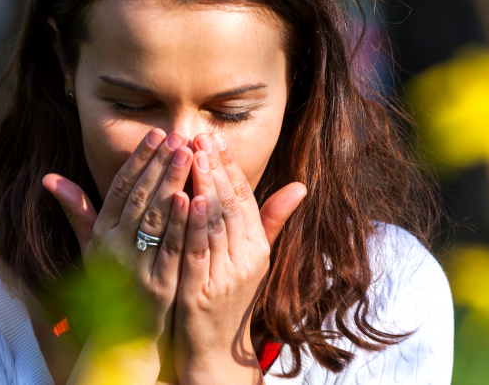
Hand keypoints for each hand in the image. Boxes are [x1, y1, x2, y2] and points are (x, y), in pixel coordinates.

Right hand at [45, 128, 193, 383]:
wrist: (122, 336)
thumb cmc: (110, 283)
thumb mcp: (90, 246)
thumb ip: (76, 210)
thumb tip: (48, 178)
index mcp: (100, 234)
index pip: (119, 189)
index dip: (137, 160)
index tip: (155, 134)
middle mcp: (114, 247)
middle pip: (138, 198)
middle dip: (158, 164)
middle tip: (177, 136)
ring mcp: (135, 267)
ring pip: (153, 219)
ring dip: (171, 185)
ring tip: (188, 156)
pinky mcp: (157, 286)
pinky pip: (169, 250)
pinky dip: (178, 224)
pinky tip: (191, 200)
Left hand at [173, 132, 306, 383]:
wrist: (214, 351)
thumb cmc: (228, 298)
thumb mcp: (253, 258)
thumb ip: (271, 221)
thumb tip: (301, 185)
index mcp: (257, 248)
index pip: (245, 199)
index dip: (230, 167)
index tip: (215, 138)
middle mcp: (246, 260)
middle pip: (231, 206)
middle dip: (215, 168)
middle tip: (200, 136)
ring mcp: (225, 277)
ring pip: (215, 224)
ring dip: (204, 186)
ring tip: (192, 156)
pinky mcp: (201, 292)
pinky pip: (198, 252)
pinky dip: (194, 224)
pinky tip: (186, 199)